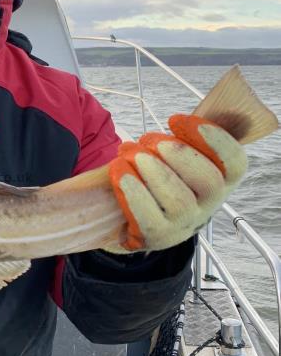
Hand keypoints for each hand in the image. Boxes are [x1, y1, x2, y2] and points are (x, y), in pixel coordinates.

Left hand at [105, 114, 246, 251]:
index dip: (214, 138)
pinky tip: (120, 172)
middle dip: (179, 154)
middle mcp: (208, 205)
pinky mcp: (158, 237)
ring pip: (180, 201)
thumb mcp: (171, 155)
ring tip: (130, 153)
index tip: (175, 119)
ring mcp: (184, 224)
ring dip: (153, 171)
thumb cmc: (151, 174)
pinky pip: (150, 218)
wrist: (121, 213)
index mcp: (220, 180)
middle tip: (149, 139)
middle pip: (210, 181)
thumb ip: (183, 139)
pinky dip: (134, 191)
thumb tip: (182, 122)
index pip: (235, 162)